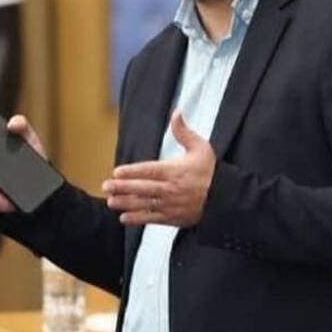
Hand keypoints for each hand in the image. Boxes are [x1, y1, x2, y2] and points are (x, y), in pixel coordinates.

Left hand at [102, 111, 214, 226]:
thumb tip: (177, 112)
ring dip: (126, 203)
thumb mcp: (201, 148)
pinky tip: (123, 218)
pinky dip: (137, 219)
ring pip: (144, 204)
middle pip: (143, 188)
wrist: (226, 198)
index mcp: (175, 170)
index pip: (150, 170)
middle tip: (106, 186)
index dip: (132, 171)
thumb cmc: (211, 171)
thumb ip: (184, 132)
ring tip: (110, 201)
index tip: (117, 171)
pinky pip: (152, 219)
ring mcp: (171, 205)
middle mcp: (171, 188)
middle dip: (123, 187)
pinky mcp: (173, 218)